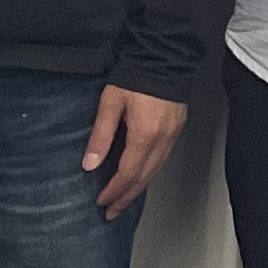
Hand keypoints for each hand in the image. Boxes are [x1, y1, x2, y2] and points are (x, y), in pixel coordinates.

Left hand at [82, 87, 186, 217]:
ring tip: (124, 200)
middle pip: (143, 178)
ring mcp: (172, 135)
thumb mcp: (110, 103)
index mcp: (145, 134)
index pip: (128, 173)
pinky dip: (149, 174)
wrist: (164, 56)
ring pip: (155, 171)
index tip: (101, 201)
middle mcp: (162, 139)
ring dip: (138, 188)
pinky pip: (162, 160)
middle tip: (111, 212)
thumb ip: (101, 135)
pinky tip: (141, 176)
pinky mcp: (176, 128)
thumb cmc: (136, 75)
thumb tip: (90, 164)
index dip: (114, 191)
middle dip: (126, 197)